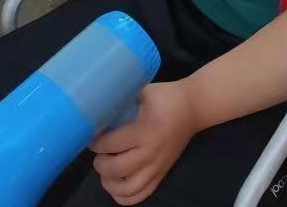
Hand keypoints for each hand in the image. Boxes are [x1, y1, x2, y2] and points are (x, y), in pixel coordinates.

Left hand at [92, 82, 198, 205]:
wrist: (194, 107)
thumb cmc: (167, 97)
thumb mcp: (145, 90)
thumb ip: (123, 99)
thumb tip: (98, 105)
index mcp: (146, 129)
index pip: (112, 143)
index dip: (96, 142)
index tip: (91, 135)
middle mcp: (151, 151)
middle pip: (117, 168)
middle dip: (100, 162)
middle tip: (99, 152)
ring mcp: (157, 166)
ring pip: (127, 188)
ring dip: (110, 182)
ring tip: (106, 170)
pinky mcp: (161, 174)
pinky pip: (141, 195)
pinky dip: (124, 196)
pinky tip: (117, 183)